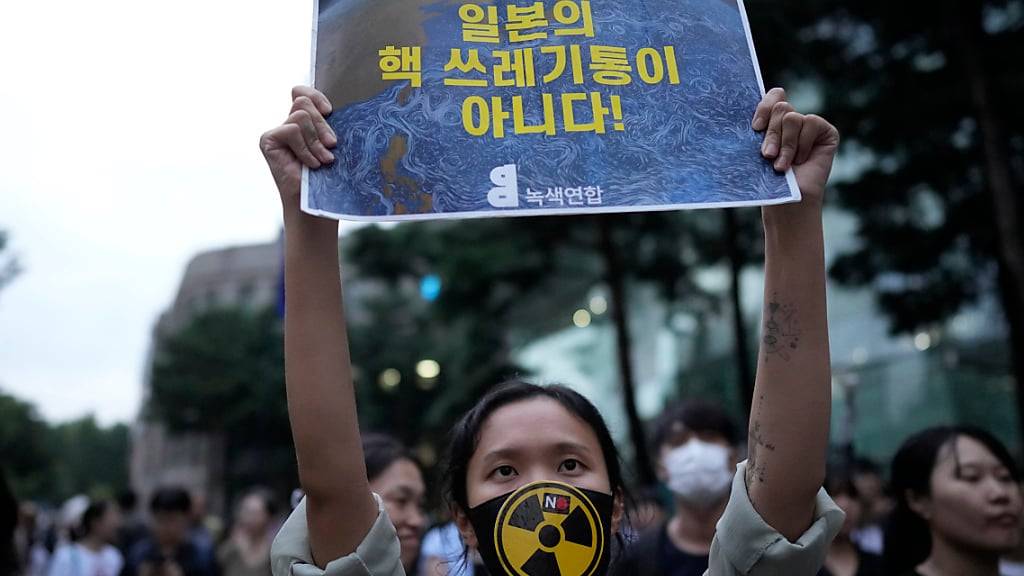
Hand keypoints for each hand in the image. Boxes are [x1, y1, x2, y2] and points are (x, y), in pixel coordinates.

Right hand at [258, 86, 337, 213]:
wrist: (317, 202)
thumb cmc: (329, 176)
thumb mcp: (332, 144)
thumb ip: (328, 124)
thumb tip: (332, 108)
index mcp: (305, 123)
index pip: (302, 93)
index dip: (315, 96)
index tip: (330, 111)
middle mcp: (288, 124)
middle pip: (304, 102)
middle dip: (322, 125)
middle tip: (332, 145)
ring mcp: (277, 132)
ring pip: (300, 116)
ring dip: (315, 141)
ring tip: (323, 160)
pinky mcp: (268, 140)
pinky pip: (291, 130)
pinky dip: (305, 148)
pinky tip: (310, 165)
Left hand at [752, 87, 838, 208]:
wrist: (788, 202)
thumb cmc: (768, 180)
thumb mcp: (757, 150)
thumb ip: (760, 128)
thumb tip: (753, 113)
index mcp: (774, 120)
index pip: (774, 95)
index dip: (764, 106)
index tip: (755, 128)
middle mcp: (792, 119)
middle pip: (780, 106)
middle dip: (771, 134)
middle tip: (767, 155)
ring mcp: (809, 125)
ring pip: (792, 117)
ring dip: (785, 144)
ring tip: (781, 165)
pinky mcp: (826, 131)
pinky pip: (810, 122)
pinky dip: (802, 144)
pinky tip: (801, 160)